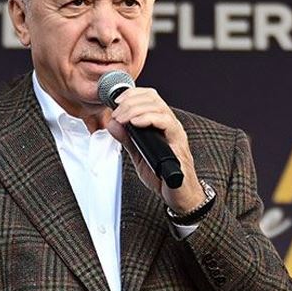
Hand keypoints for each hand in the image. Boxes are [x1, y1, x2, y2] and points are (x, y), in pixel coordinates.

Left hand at [105, 86, 200, 211]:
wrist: (178, 196)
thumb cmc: (163, 177)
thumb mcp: (137, 155)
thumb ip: (126, 139)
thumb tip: (113, 124)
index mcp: (161, 125)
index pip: (150, 98)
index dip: (132, 94)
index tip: (116, 101)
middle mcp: (170, 125)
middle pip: (153, 98)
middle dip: (130, 102)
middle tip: (116, 114)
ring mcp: (176, 133)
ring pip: (159, 107)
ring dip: (136, 109)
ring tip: (122, 118)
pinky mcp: (178, 144)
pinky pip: (167, 123)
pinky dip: (149, 119)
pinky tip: (135, 123)